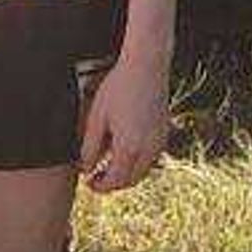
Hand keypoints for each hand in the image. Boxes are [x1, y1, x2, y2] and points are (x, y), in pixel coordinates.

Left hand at [79, 45, 170, 191]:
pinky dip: (138, 162)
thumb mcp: (96, 118)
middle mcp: (148, 148)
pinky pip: (152, 157)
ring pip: (143, 170)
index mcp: (129, 147)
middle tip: (97, 177)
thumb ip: (90, 148)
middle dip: (113, 183)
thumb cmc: (118, 87)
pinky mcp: (165, 131)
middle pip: (131, 180)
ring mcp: (160, 140)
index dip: (100, 186)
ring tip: (109, 165)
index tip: (88, 182)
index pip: (114, 180)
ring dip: (127, 174)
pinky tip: (125, 151)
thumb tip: (86, 169)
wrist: (146, 65)